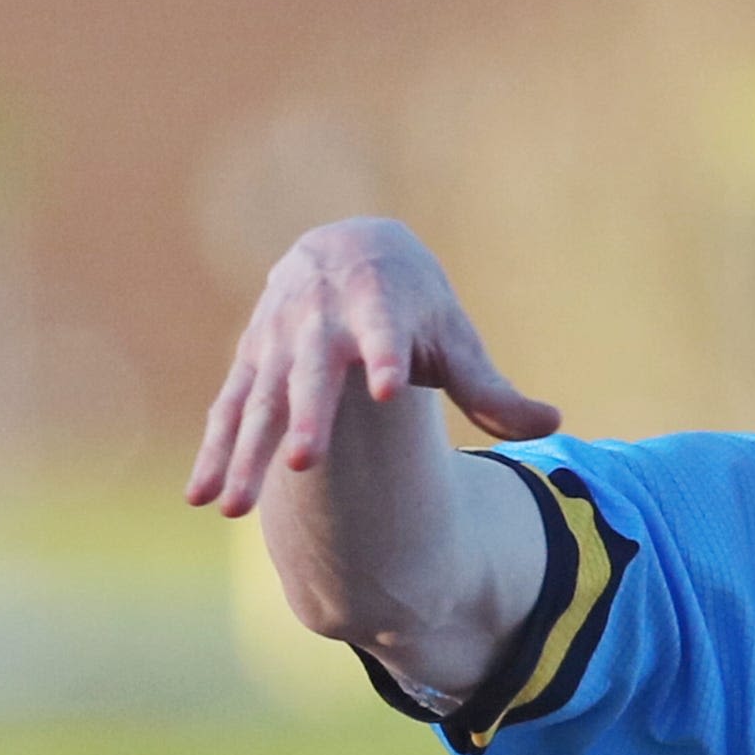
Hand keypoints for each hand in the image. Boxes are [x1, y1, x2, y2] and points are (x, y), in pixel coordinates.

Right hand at [185, 217, 560, 516]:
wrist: (346, 246)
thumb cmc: (414, 303)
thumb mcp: (453, 334)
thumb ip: (491, 387)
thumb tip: (554, 423)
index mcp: (378, 305)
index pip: (387, 334)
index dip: (388, 357)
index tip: (392, 388)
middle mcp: (321, 322)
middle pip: (312, 373)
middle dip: (305, 416)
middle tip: (302, 463)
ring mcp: (278, 343)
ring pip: (259, 400)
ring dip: (245, 452)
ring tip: (232, 508)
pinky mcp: (251, 363)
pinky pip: (228, 410)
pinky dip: (215, 451)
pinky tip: (200, 497)